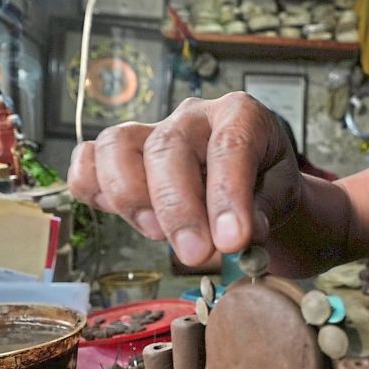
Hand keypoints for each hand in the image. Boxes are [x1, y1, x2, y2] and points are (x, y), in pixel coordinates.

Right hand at [68, 93, 300, 265]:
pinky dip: (92, 188)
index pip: (229, 147)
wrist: (250, 176)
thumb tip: (241, 238)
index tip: (231, 242)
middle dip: (178, 208)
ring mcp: (150, 129)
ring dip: (131, 197)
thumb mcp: (281, 194)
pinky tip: (120, 215)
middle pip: (168, 149)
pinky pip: (88, 159)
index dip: (227, 196)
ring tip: (158, 235)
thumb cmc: (264, 181)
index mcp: (240, 115)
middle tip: (195, 254)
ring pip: (117, 145)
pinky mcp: (120, 152)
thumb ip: (263, 212)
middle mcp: (192, 116)